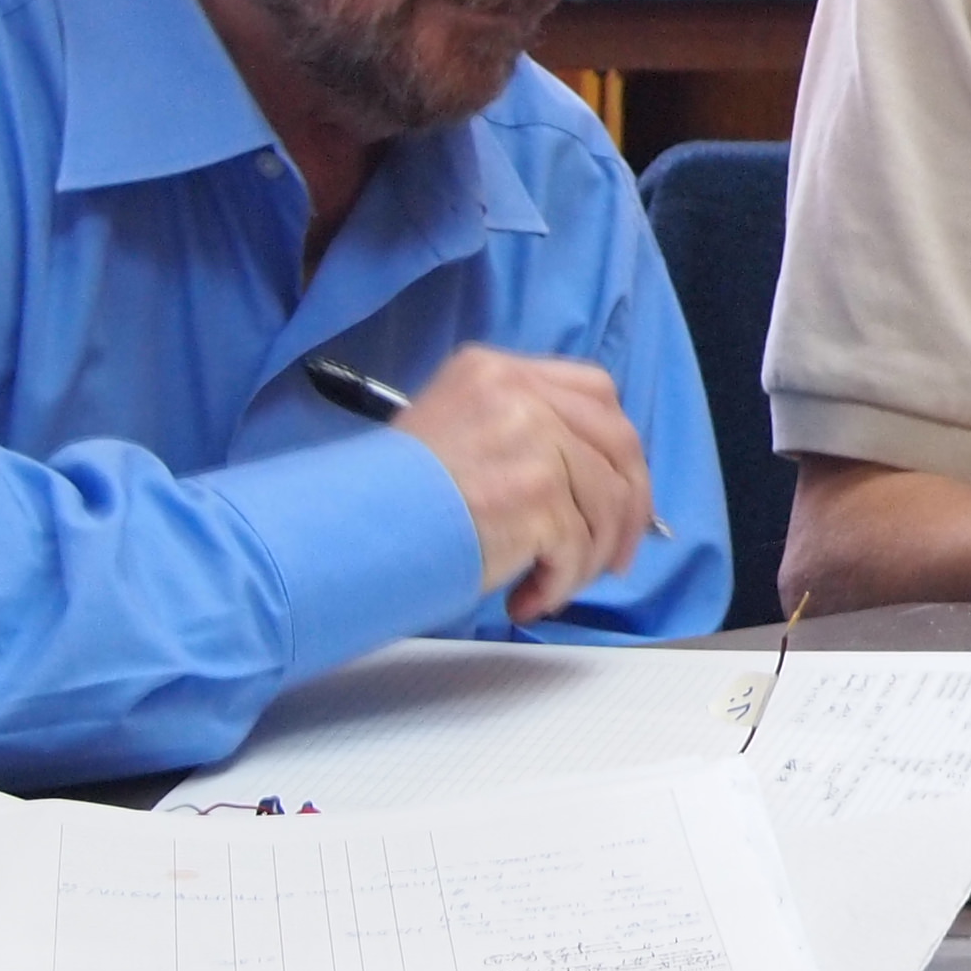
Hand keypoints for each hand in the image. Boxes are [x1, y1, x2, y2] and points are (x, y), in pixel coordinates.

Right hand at [393, 346, 656, 623]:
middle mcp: (520, 397)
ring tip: (555, 585)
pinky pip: (577, 548)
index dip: (618, 447)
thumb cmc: (386, 495)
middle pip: (618, 444)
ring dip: (590, 557)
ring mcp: (533, 444)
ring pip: (606, 502)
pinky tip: (528, 598)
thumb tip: (589, 478)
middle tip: (618, 554)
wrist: (341, 530)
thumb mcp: (450, 430)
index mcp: (497, 371)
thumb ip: (519, 433)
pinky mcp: (536, 498)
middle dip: (629, 507)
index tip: (621, 486)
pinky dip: (561, 583)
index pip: (595, 393)